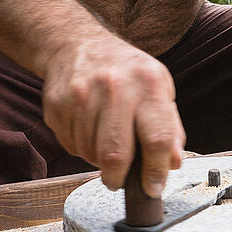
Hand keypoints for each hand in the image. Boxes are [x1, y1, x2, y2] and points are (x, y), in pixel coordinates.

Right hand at [41, 33, 184, 196]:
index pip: (157, 139)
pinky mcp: (57, 104)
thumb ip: (170, 126)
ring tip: (104, 141)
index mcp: (148, 82)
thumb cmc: (124, 70)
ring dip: (99, 160)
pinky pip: (71, 145)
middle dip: (119, 178)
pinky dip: (81, 147)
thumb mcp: (158, 87)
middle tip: (120, 181)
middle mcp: (114, 86)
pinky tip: (87, 128)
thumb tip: (173, 163)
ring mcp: (82, 95)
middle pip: (115, 154)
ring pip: (90, 154)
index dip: (156, 171)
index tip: (153, 188)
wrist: (76, 43)